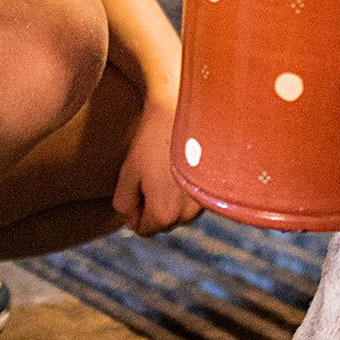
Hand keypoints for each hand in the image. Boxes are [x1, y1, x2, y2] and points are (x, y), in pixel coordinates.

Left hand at [112, 92, 202, 236]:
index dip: (135, 210)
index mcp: (163, 214)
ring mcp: (204, 202)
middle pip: (164, 221)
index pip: (143, 229)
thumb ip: (124, 203)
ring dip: (173, 197)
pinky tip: (185, 163)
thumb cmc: (154, 139)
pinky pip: (196, 197)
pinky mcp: (216, 188)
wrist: (188, 110)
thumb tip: (131, 217)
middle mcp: (187, 215)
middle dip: (155, 204)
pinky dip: (189, 187)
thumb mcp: (128, 172)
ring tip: (170, 166)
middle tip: (152, 172)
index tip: (137, 184)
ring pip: (181, 210)